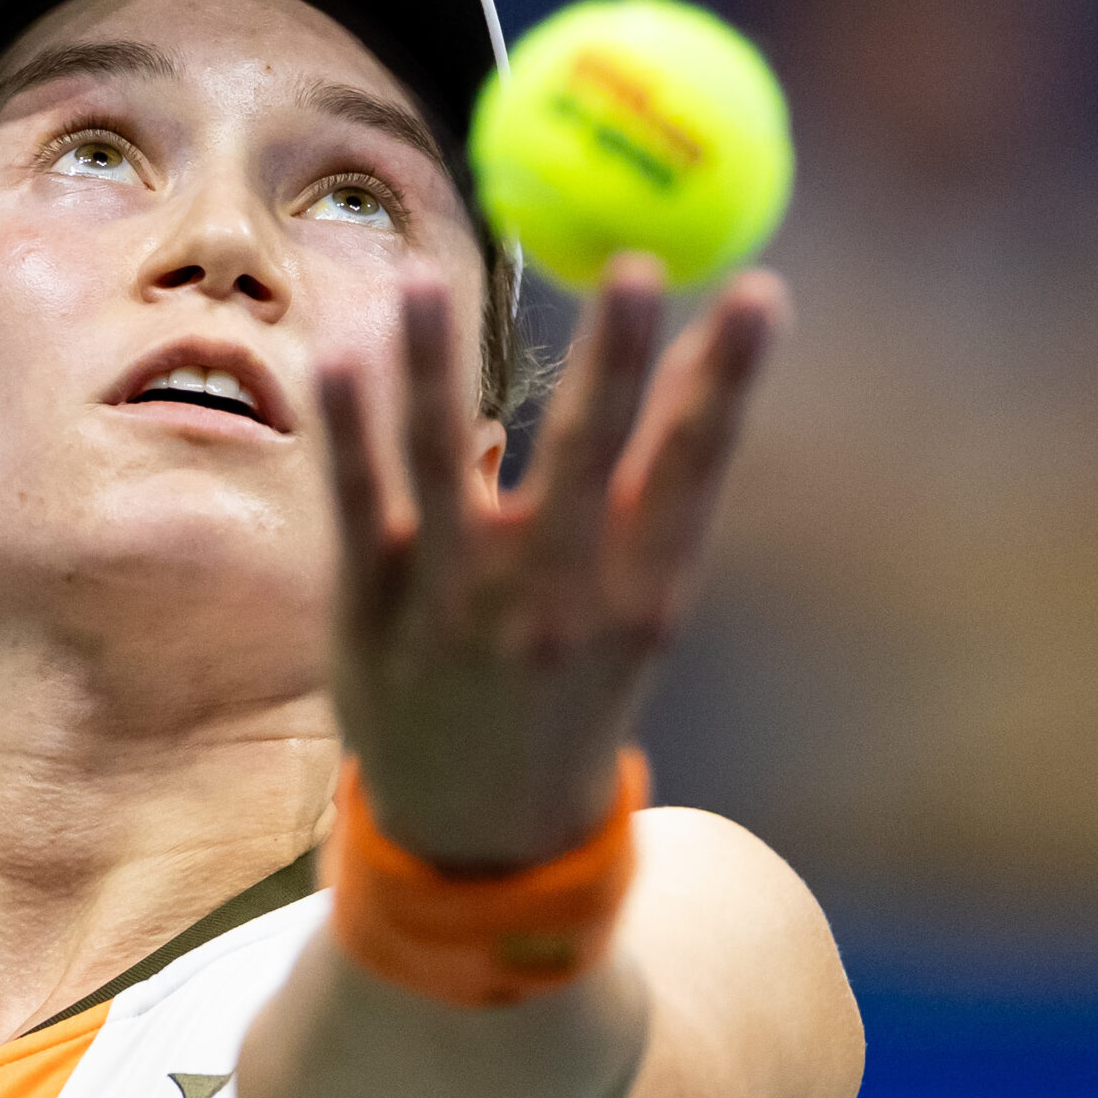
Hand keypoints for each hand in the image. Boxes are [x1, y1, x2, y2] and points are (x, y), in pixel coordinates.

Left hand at [319, 254, 786, 868]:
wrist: (479, 832)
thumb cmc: (566, 691)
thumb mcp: (634, 612)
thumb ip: (647, 496)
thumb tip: (681, 359)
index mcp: (637, 597)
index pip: (694, 469)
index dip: (729, 380)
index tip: (759, 290)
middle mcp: (552, 597)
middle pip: (585, 455)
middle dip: (613, 361)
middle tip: (634, 264)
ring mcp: (454, 601)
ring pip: (442, 460)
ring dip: (432, 364)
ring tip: (424, 278)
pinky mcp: (369, 605)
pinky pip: (358, 501)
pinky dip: (348, 428)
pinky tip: (339, 357)